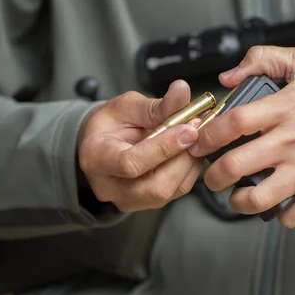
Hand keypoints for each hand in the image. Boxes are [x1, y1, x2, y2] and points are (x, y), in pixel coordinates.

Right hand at [77, 80, 202, 212]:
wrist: (100, 143)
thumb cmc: (110, 123)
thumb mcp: (127, 105)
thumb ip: (155, 104)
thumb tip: (182, 91)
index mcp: (97, 158)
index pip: (132, 163)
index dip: (165, 147)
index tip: (189, 129)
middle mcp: (110, 187)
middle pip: (156, 187)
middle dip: (183, 157)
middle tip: (197, 129)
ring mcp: (128, 200)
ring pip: (170, 191)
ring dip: (190, 161)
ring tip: (195, 135)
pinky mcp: (147, 203)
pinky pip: (176, 191)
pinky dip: (189, 168)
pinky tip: (190, 148)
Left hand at [189, 46, 294, 227]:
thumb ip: (262, 60)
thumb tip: (228, 78)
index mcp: (287, 107)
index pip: (233, 123)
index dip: (208, 135)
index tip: (201, 142)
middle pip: (236, 165)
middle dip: (212, 176)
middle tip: (211, 175)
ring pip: (258, 198)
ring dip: (238, 201)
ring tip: (236, 195)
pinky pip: (291, 215)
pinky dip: (277, 213)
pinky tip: (275, 200)